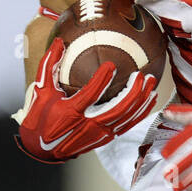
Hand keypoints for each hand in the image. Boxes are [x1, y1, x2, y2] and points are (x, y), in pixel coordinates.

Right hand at [13, 38, 158, 162]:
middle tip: (141, 75)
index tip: (111, 65)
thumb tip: (60, 41)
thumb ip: (49, 65)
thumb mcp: (40, 90)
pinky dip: (141, 111)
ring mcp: (99, 133)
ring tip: (151, 82)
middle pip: (117, 109)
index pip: (90, 95)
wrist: (43, 149)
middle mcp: (87, 125)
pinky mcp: (106, 138)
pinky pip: (128, 124)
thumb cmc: (41, 116)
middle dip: (132, 92)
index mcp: (70, 112)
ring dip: (141, 100)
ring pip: (126, 117)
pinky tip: (151, 98)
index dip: (101, 80)